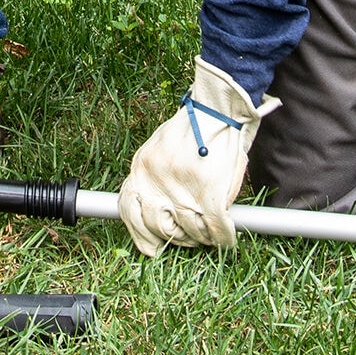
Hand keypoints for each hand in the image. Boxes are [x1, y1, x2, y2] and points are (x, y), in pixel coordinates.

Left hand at [118, 58, 278, 256]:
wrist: (217, 109)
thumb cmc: (193, 127)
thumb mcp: (160, 147)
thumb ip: (154, 176)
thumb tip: (156, 209)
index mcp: (141, 168)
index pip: (128, 211)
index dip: (140, 234)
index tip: (151, 245)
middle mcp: (156, 181)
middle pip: (159, 227)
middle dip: (175, 238)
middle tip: (188, 237)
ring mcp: (182, 190)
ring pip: (189, 232)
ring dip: (201, 237)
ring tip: (209, 232)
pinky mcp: (208, 194)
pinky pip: (215, 229)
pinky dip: (224, 238)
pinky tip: (227, 238)